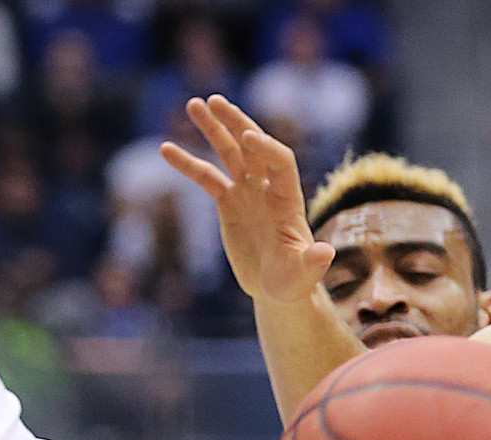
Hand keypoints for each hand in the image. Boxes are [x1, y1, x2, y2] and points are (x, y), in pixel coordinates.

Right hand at [160, 95, 333, 303]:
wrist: (277, 288)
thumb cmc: (295, 282)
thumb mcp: (304, 274)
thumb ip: (313, 262)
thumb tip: (325, 253)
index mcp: (289, 199)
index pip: (281, 162)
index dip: (267, 147)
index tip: (248, 137)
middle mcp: (269, 188)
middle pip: (253, 146)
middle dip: (236, 123)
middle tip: (215, 101)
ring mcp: (248, 192)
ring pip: (230, 152)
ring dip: (213, 128)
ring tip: (193, 104)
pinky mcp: (228, 202)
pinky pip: (206, 176)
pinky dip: (188, 163)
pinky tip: (165, 148)